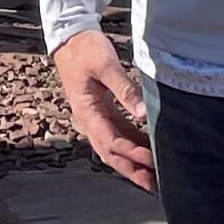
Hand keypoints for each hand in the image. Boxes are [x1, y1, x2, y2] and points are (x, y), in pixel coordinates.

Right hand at [52, 27, 154, 190]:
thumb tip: (144, 113)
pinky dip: (131, 146)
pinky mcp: (102, 111)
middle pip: (109, 153)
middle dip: (131, 170)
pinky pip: (117, 134)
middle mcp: (88, 119)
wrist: (70, 38)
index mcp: (86, 111)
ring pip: (113, 147)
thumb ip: (124, 89)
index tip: (152, 160)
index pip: (110, 140)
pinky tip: (147, 151)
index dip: (131, 153)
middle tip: (153, 185)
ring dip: (131, 162)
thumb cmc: (85, 49)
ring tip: (153, 176)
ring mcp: (95, 117)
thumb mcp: (105, 65)